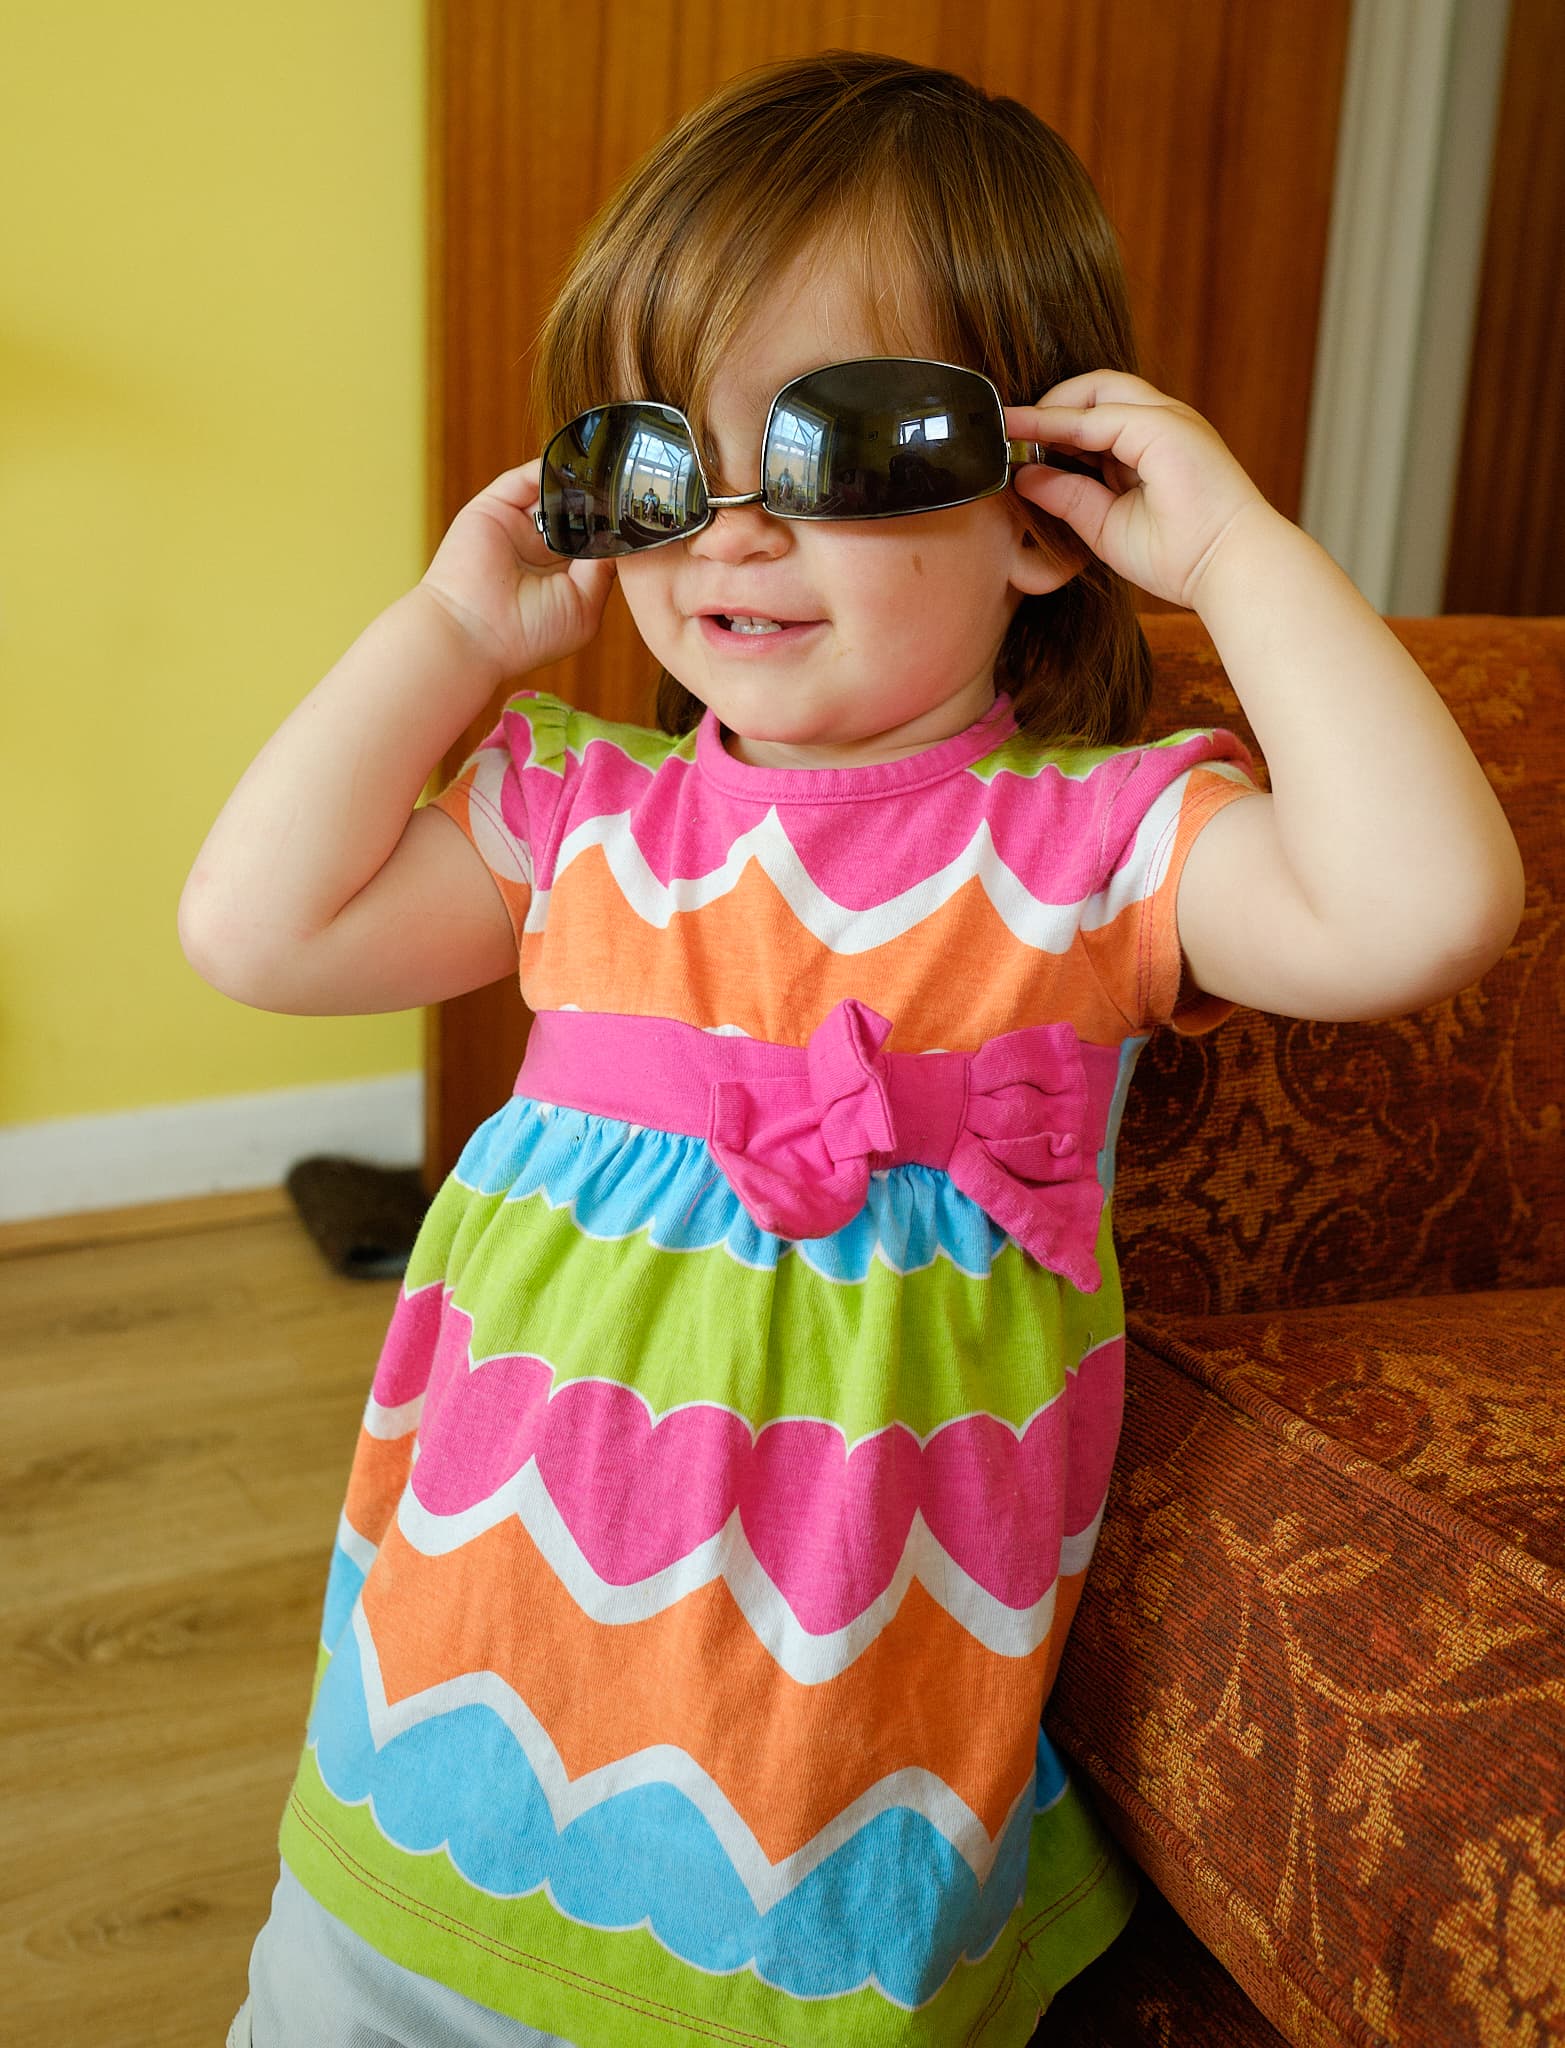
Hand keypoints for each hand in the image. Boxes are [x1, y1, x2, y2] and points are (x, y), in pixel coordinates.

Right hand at [419, 458, 617, 677]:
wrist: (474, 633)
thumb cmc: (528, 634)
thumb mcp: (584, 605)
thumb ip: (604, 568)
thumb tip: (622, 535)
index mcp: (561, 574)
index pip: (594, 539)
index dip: (615, 526)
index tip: (641, 513)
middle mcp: (539, 548)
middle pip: (577, 511)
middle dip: (601, 501)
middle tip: (628, 486)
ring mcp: (517, 526)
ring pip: (553, 492)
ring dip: (578, 483)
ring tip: (606, 473)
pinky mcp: (494, 508)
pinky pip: (525, 479)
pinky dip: (549, 469)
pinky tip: (574, 468)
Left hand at [1005, 372, 1272, 611]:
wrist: (1228, 570)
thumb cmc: (1180, 556)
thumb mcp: (1105, 524)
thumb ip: (1066, 495)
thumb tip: (1023, 475)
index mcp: (1155, 442)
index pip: (1095, 415)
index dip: (1050, 425)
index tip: (1010, 439)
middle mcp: (1164, 420)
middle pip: (1094, 389)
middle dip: (1047, 406)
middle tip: (1008, 433)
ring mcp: (1168, 418)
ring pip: (1096, 390)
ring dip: (1048, 408)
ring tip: (1010, 429)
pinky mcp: (1163, 426)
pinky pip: (1099, 415)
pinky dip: (1058, 421)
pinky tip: (1026, 433)